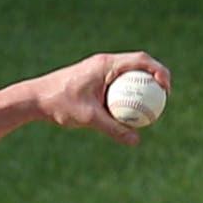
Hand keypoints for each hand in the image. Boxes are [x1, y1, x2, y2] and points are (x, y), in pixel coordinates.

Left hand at [25, 52, 170, 148]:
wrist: (35, 98)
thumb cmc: (59, 103)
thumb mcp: (88, 118)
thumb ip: (113, 129)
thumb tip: (136, 141)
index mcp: (105, 64)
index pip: (141, 60)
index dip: (160, 71)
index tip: (166, 89)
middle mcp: (104, 63)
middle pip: (139, 65)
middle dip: (156, 78)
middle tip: (164, 98)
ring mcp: (99, 70)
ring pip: (129, 75)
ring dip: (142, 86)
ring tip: (152, 106)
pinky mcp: (94, 79)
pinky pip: (117, 85)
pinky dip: (127, 95)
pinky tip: (130, 113)